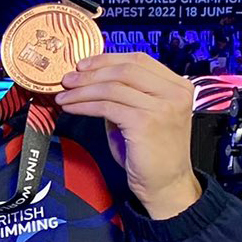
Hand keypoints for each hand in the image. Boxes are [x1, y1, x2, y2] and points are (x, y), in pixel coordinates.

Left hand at [56, 53, 200, 219]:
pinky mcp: (145, 122)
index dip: (107, 59)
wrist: (165, 183)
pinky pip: (106, 107)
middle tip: (67, 79)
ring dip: (82, 90)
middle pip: (125, 69)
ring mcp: (162, 106)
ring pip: (112, 87)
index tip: (82, 64)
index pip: (139, 59)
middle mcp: (174, 92)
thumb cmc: (149, 153)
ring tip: (63, 95)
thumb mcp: (140, 115)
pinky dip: (84, 105)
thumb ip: (124, 96)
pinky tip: (70, 108)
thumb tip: (90, 80)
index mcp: (177, 85)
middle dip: (91, 73)